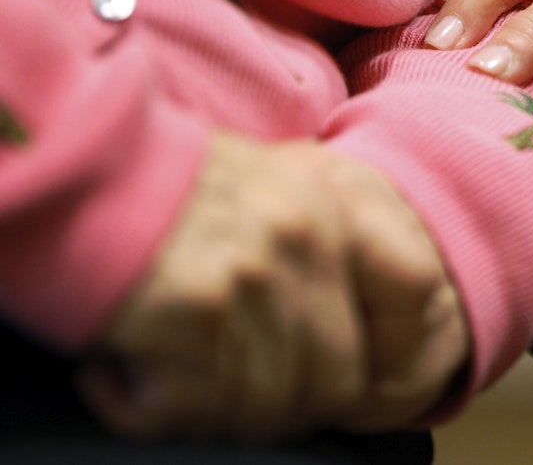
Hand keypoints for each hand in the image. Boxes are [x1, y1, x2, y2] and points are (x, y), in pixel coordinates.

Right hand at [76, 132, 467, 439]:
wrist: (77, 163)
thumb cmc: (169, 182)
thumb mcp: (273, 182)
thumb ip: (323, 242)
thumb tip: (346, 328)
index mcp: (336, 202)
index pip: (416, 287)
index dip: (394, 348)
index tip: (356, 374)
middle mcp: (308, 237)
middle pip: (338, 378)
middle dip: (288, 402)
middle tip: (229, 384)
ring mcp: (258, 275)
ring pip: (271, 405)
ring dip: (217, 407)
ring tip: (173, 371)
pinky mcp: (197, 312)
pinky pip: (201, 408)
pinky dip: (156, 408)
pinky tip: (128, 373)